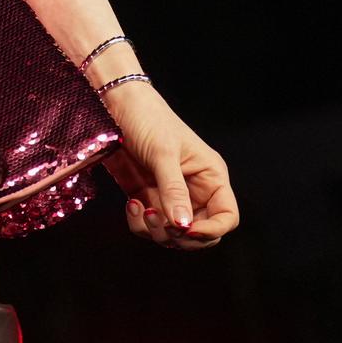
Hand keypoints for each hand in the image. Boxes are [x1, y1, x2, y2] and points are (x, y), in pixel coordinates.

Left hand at [101, 84, 239, 248]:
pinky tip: (131, 204)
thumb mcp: (163, 153)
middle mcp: (195, 191)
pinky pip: (149, 226)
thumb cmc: (148, 119)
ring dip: (157, 232)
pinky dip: (140, 223)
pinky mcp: (147, 198)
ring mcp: (170, 197)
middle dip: (181, 236)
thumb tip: (183, 225)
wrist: (114, 105)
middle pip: (201, 233)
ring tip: (141, 210)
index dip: (212, 230)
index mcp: (211, 177)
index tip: (187, 229)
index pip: (227, 217)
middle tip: (159, 222)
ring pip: (173, 234)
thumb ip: (173, 189)